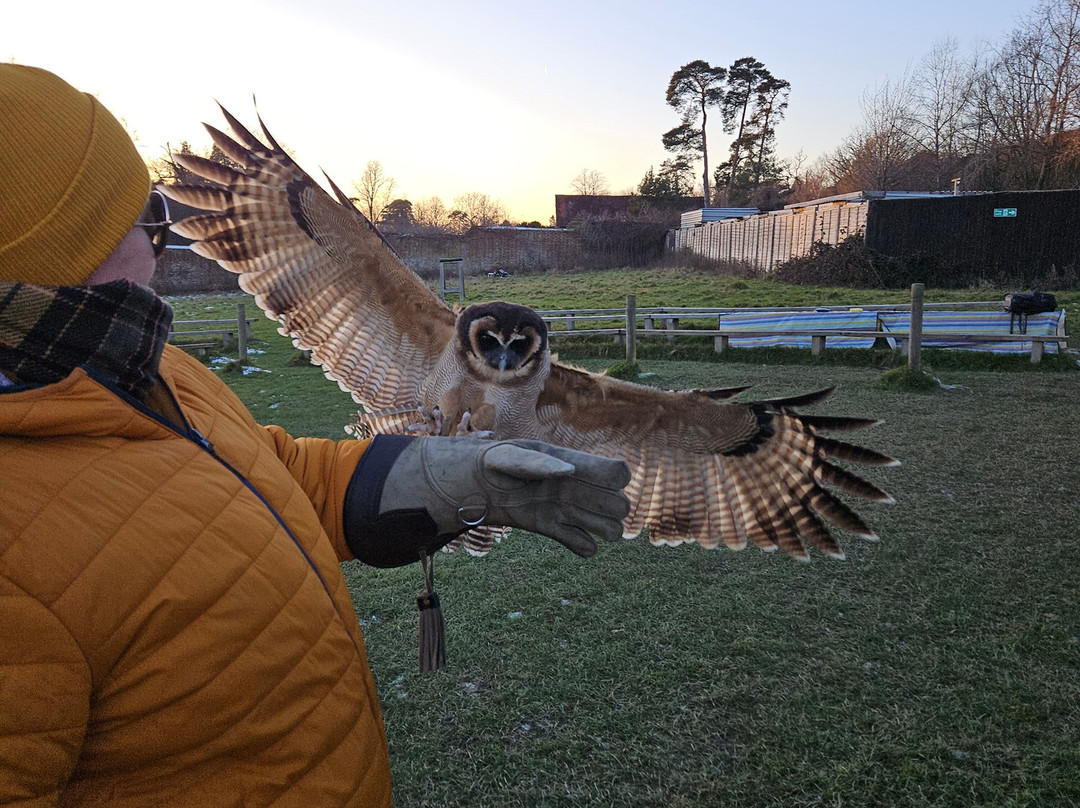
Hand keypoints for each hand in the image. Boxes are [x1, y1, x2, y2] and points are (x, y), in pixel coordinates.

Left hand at [380, 437, 631, 556]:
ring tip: (580, 527)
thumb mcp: (508, 458)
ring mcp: (566, 510)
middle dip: (609, 508)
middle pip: (619, 503)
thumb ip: (538, 464)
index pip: (618, 473)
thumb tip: (568, 472)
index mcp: (573, 464)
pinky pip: (583, 546)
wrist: (472, 486)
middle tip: (579, 506)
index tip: (598, 484)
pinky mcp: (551, 528)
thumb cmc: (490, 464)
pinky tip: (572, 542)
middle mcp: (575, 488)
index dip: (616, 480)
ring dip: (604, 530)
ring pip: (608, 527)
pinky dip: (583, 547)